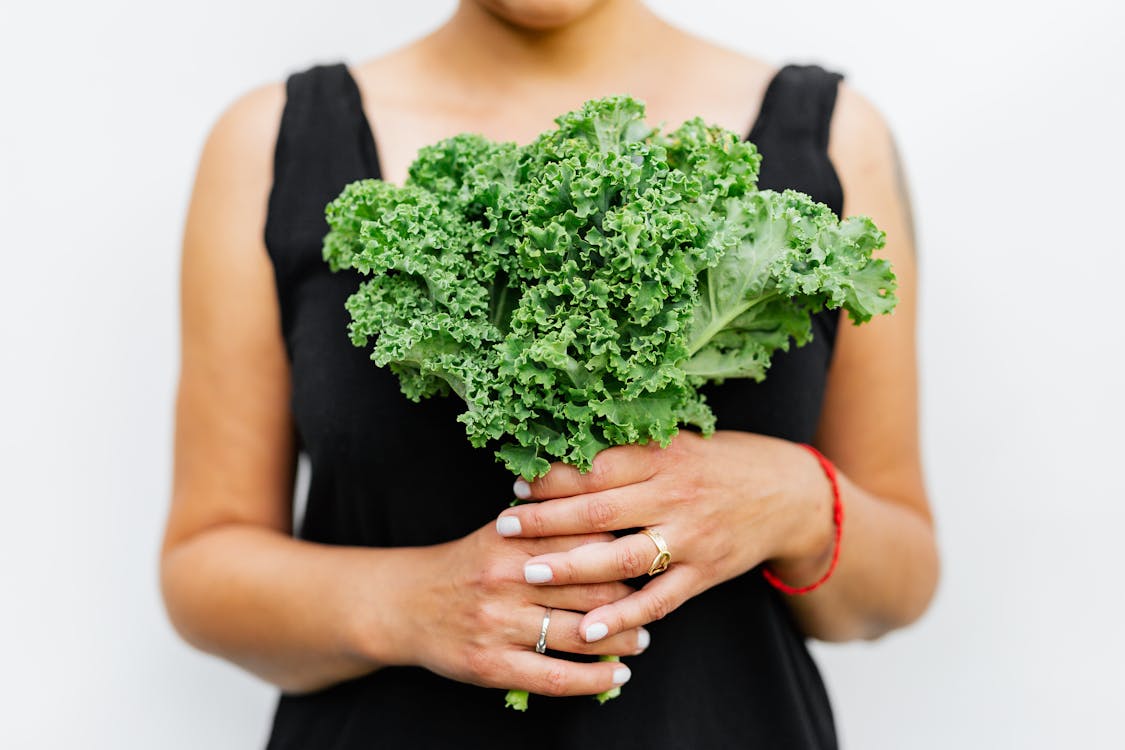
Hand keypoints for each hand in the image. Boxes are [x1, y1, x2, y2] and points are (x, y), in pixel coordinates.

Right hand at [386, 522, 646, 697]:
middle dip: (630, 598)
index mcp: (513, 538)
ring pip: (577, 634)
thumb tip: (612, 515)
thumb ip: (549, 522)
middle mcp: (506, 578)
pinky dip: (592, 679)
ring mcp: (498, 623)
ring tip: (641, 640)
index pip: (585, 540)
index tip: (647, 557)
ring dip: (620, 640)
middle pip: (589, 587)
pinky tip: (617, 677)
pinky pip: (553, 677)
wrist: (405, 603)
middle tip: (652, 603)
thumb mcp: (501, 531)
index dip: (623, 551)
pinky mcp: (490, 664)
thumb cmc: (466, 564)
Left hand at [494, 431, 835, 644]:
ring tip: (531, 573)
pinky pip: (659, 600)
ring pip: (623, 557)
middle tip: (505, 528)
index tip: (517, 483)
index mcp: (663, 455)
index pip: (597, 466)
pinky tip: (589, 629)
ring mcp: (690, 538)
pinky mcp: (705, 573)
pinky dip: (623, 616)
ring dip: (574, 568)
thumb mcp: (679, 441)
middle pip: (599, 511)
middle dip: (546, 521)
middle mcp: (674, 495)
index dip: (553, 476)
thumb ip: (630, 447)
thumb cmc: (722, 462)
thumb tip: (566, 446)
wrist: (790, 493)